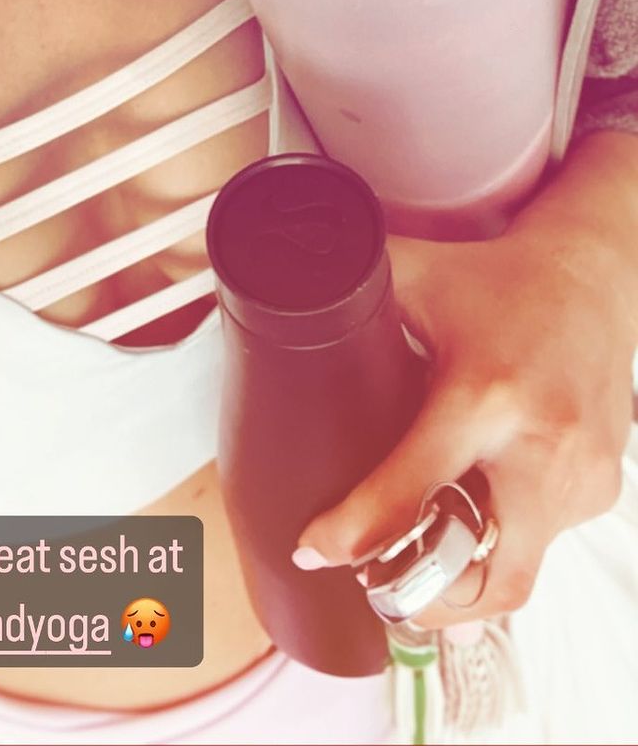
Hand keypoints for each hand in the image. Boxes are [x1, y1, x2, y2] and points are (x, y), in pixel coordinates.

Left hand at [292, 219, 635, 627]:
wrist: (592, 278)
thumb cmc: (497, 280)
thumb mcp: (417, 274)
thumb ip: (345, 285)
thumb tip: (275, 285)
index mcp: (483, 396)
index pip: (411, 491)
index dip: (351, 534)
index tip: (312, 549)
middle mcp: (538, 447)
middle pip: (481, 576)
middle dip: (423, 599)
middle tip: (373, 588)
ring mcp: (578, 477)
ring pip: (514, 575)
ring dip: (462, 579)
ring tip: (414, 556)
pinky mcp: (599, 491)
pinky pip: (542, 543)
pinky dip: (501, 541)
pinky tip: (472, 507)